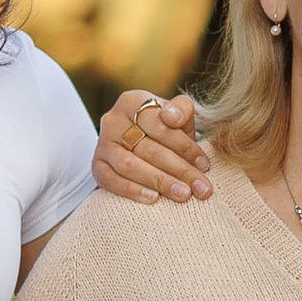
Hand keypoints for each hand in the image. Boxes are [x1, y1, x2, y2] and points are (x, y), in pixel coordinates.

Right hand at [94, 91, 210, 201]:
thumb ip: (182, 110)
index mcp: (132, 101)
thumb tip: (171, 118)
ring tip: (183, 195)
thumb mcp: (178, 116)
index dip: (184, 146)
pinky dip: (132, 190)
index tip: (205, 165)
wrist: (141, 143)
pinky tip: (154, 199)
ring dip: (159, 182)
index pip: (159, 124)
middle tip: (201, 188)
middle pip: (148, 148)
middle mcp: (113, 119)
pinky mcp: (96, 165)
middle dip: (179, 170)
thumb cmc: (166, 130)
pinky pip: (110, 180)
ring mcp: (102, 143)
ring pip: (129, 165)